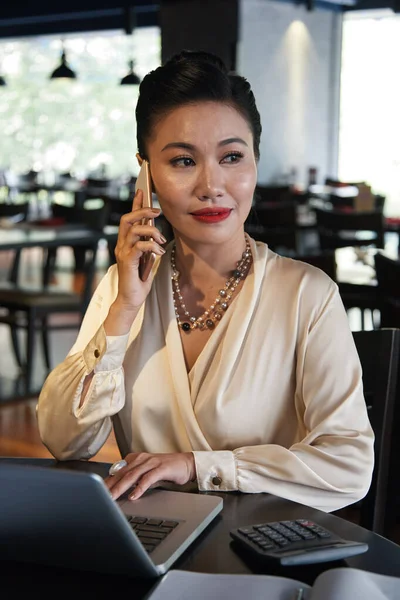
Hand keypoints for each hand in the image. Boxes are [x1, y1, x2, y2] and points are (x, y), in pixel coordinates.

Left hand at [105, 452, 195, 500]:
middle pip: (122, 473)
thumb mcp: (146, 473)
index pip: (117, 471)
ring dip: (121, 487)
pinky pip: (148, 478)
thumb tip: (117, 489)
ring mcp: (151, 462)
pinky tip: (134, 496)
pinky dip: (140, 488)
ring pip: (132, 475)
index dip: (107, 482)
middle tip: (100, 497)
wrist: (186, 464)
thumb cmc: (165, 470)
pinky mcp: (161, 468)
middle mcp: (141, 458)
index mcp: (135, 458)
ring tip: (113, 497)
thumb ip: (133, 478)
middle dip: (110, 486)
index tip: (97, 492)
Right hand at [113, 189, 165, 310]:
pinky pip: (140, 246)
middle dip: (143, 211)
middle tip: (158, 212)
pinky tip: (159, 252)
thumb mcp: (148, 258)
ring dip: (152, 231)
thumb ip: (150, 245)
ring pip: (134, 230)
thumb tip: (158, 233)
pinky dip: (152, 246)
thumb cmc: (141, 279)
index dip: (135, 204)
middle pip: (128, 219)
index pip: (129, 218)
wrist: (133, 298)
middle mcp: (122, 244)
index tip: (142, 191)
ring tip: (161, 240)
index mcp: (126, 242)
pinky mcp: (127, 261)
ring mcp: (123, 252)